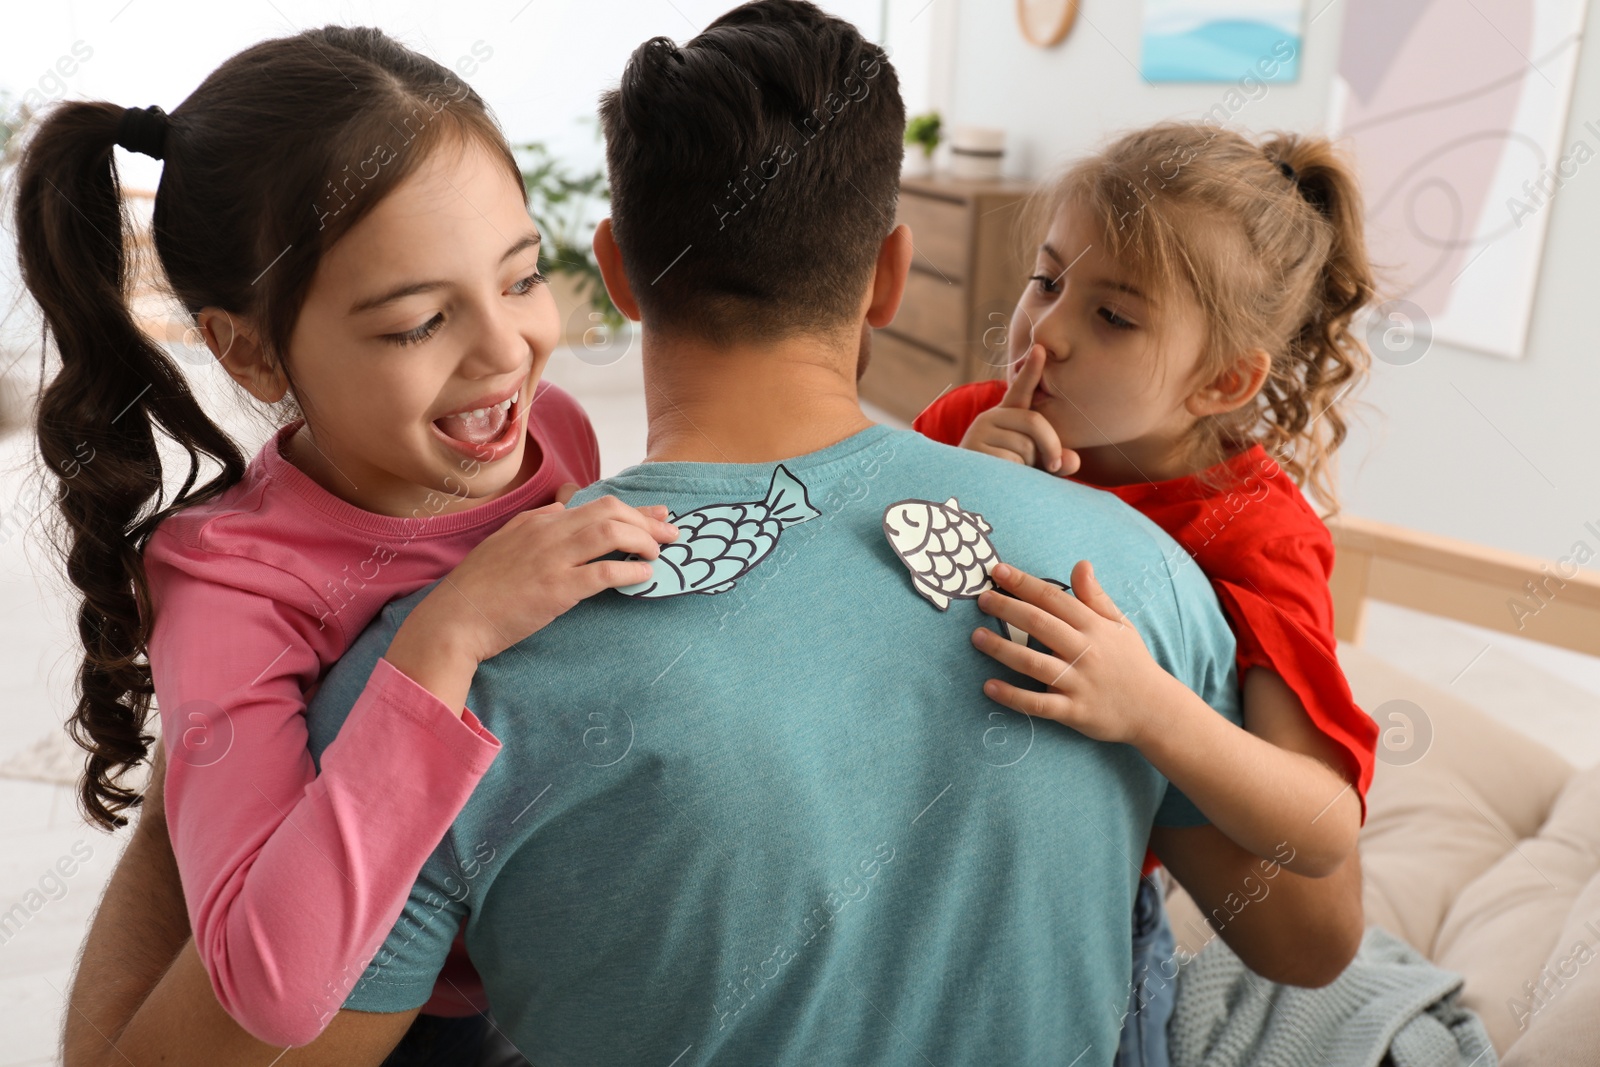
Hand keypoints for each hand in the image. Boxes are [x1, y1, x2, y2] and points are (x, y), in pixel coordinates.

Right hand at [423, 495, 676, 664]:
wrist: (455, 619)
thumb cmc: (479, 587)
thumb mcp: (505, 541)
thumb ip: (536, 523)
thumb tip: (563, 508)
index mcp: (538, 521)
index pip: (596, 504)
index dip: (633, 509)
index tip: (657, 516)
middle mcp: (548, 532)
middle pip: (610, 511)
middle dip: (647, 521)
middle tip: (671, 535)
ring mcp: (553, 559)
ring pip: (611, 533)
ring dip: (644, 541)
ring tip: (658, 555)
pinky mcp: (557, 589)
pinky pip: (605, 572)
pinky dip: (631, 570)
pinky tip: (644, 576)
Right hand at [957, 344, 1079, 475]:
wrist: (972, 495)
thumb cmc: (1009, 477)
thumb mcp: (1038, 464)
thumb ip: (1058, 458)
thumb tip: (1073, 460)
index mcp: (1006, 416)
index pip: (1020, 390)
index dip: (1031, 370)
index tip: (1039, 348)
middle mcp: (990, 418)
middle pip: (1034, 422)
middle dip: (1050, 446)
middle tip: (1053, 466)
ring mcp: (979, 433)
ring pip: (1025, 446)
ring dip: (1028, 466)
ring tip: (1013, 474)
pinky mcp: (974, 451)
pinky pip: (1011, 462)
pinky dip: (1016, 476)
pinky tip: (1003, 480)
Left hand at [969, 559, 1176, 745]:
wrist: (1155, 709)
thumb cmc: (1132, 662)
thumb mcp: (1120, 624)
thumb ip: (1095, 597)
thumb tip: (1081, 564)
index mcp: (1094, 627)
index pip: (1054, 598)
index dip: (1025, 583)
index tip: (998, 571)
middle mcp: (1085, 651)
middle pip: (1039, 624)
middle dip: (1007, 609)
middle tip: (981, 599)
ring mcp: (1079, 682)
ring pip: (1034, 663)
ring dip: (1002, 649)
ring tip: (976, 638)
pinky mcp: (1074, 711)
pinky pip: (1038, 704)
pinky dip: (1012, 696)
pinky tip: (989, 686)